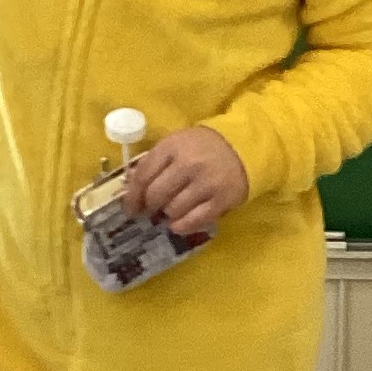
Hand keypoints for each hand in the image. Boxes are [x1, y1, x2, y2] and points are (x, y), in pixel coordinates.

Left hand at [126, 125, 248, 237]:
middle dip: (149, 206)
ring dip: (168, 214)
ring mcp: (206, 183)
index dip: (132, 196)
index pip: (143, 176)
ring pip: (173, 210)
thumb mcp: (175, 144)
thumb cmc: (202, 147)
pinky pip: (193, 221)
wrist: (242, 147)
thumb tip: (128, 187)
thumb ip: (153, 162)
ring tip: (171, 210)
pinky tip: (179, 223)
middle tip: (152, 209)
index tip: (130, 207)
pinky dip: (181, 226)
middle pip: (155, 195)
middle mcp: (189, 164)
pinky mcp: (222, 200)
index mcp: (173, 146)